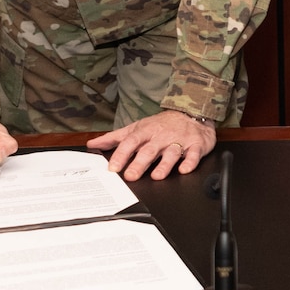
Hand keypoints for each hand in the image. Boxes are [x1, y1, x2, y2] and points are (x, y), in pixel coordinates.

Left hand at [86, 109, 215, 180]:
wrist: (191, 113)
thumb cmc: (161, 124)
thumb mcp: (137, 127)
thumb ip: (115, 137)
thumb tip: (93, 144)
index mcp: (146, 131)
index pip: (131, 142)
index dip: (122, 154)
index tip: (113, 167)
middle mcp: (161, 136)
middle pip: (149, 150)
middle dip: (139, 163)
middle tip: (130, 176)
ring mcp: (179, 140)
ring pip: (171, 152)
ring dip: (164, 165)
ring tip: (156, 176)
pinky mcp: (195, 145)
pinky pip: (193, 154)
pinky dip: (190, 162)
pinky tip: (184, 169)